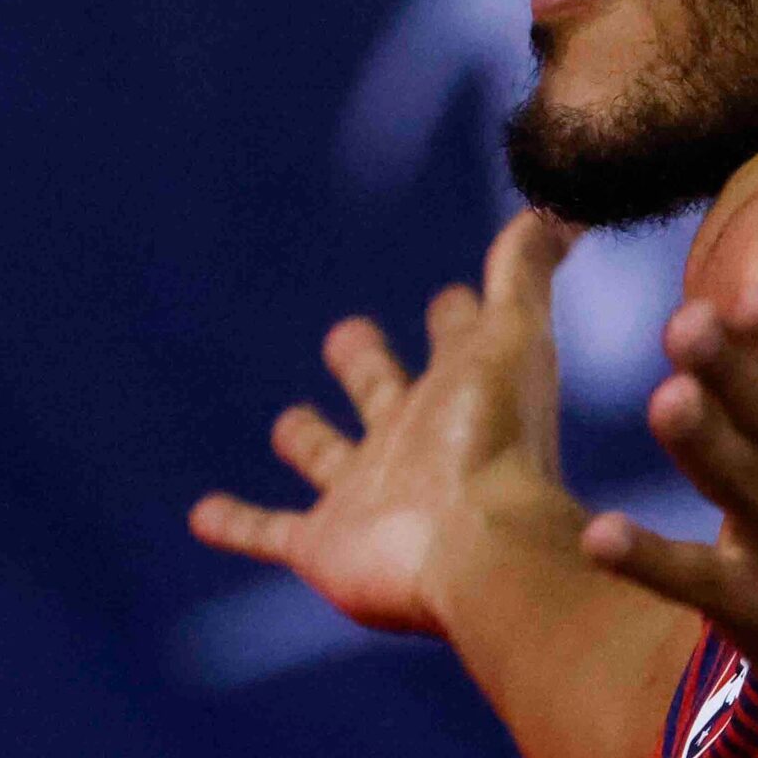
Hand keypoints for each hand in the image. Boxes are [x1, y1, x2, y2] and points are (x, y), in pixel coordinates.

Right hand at [190, 211, 576, 635]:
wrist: (477, 549)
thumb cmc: (499, 440)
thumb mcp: (512, 337)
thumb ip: (523, 272)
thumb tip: (554, 208)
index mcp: (463, 391)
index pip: (459, 342)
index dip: (457, 317)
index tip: (456, 294)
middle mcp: (416, 442)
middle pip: (385, 393)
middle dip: (369, 365)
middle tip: (350, 335)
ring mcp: (368, 495)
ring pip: (329, 458)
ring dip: (307, 440)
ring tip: (289, 423)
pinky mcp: (323, 545)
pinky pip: (269, 530)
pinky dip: (237, 523)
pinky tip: (202, 513)